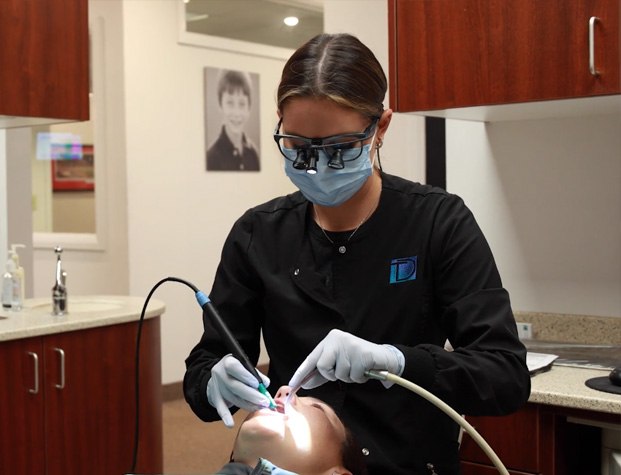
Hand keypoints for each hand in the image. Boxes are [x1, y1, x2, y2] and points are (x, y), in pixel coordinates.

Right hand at [207, 354, 270, 427]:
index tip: (257, 384)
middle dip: (251, 395)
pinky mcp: (215, 397)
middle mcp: (220, 373)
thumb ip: (256, 374)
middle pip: (235, 386)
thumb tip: (265, 384)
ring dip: (247, 404)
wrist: (219, 373)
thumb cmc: (238, 370)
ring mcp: (216, 386)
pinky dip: (225, 416)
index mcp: (228, 361)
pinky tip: (230, 424)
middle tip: (264, 402)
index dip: (245, 376)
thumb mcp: (245, 365)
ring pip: (232, 398)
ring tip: (260, 407)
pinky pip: (220, 408)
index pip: (234, 367)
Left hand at [289, 329, 403, 389]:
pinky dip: (360, 378)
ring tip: (358, 368)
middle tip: (345, 370)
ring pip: (340, 374)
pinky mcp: (362, 353)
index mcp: (329, 340)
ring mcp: (350, 345)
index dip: (302, 373)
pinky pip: (354, 376)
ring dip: (350, 377)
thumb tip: (305, 383)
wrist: (384, 357)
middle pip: (323, 366)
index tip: (293, 385)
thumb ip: (321, 373)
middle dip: (333, 374)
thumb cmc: (357, 361)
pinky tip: (366, 369)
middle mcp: (337, 339)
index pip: (312, 358)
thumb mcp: (337, 365)